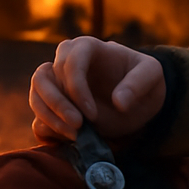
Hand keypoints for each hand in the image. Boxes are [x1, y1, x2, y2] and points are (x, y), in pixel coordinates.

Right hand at [29, 38, 165, 142]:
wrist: (139, 101)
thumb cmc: (144, 81)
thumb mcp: (152, 75)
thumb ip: (138, 84)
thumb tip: (119, 103)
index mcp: (86, 47)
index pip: (69, 62)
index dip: (76, 88)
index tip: (92, 114)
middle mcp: (64, 62)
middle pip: (43, 78)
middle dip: (57, 105)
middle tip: (78, 127)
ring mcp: (56, 85)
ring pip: (36, 96)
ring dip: (49, 118)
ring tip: (75, 137)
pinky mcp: (54, 109)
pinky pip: (38, 118)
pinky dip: (47, 131)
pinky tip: (68, 141)